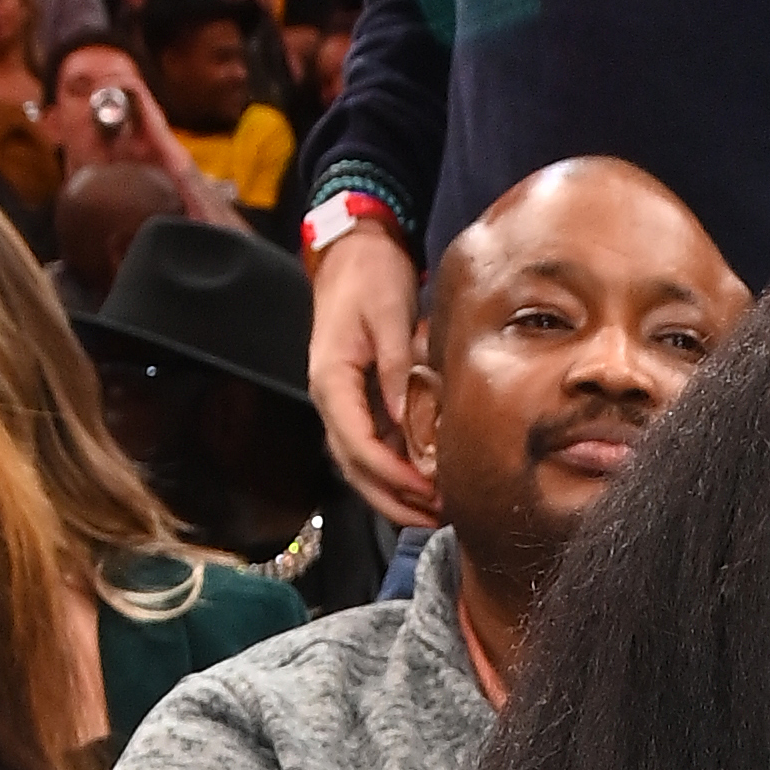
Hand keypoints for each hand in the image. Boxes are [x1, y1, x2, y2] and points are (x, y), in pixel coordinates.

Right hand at [308, 218, 437, 523]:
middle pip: (356, 470)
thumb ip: (397, 367)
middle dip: (394, 500)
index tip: (427, 492)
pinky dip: (399, 472)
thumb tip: (406, 417)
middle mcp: (331, 400)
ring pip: (363, 467)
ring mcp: (344, 405)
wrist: (353, 253)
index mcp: (331, 381)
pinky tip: (430, 484)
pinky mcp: (360, 404)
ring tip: (438, 510)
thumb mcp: (388, 314)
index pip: (357, 445)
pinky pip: (375, 449)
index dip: (392, 476)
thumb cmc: (369, 276)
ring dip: (397, 494)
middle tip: (437, 516)